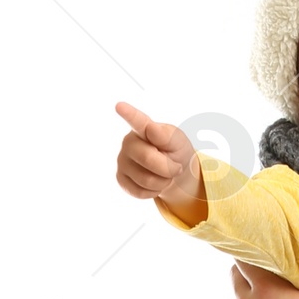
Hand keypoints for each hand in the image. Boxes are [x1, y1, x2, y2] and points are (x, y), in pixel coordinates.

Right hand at [115, 101, 206, 223]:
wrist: (173, 171)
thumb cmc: (175, 150)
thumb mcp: (178, 141)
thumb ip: (166, 136)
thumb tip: (151, 129)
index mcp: (144, 129)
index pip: (137, 121)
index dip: (129, 114)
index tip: (119, 106)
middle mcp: (128, 142)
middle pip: (148, 159)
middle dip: (168, 168)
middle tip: (175, 167)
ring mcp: (122, 161)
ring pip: (146, 180)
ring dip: (163, 182)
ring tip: (164, 175)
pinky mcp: (121, 178)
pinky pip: (140, 192)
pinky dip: (154, 191)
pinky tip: (155, 183)